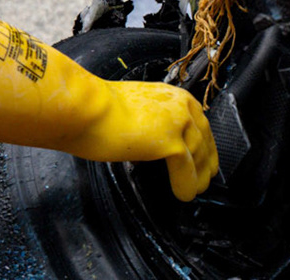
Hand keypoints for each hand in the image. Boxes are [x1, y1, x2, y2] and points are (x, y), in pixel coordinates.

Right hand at [0, 10, 219, 198]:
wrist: (81, 106)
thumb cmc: (93, 107)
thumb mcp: (129, 107)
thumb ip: (146, 119)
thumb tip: (150, 139)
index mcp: (169, 93)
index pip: (198, 120)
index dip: (205, 142)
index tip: (205, 157)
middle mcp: (179, 104)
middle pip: (205, 137)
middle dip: (208, 160)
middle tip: (208, 178)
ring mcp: (177, 122)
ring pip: (199, 155)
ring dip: (198, 176)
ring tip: (195, 191)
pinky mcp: (169, 142)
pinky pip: (186, 169)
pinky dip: (186, 185)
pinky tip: (183, 196)